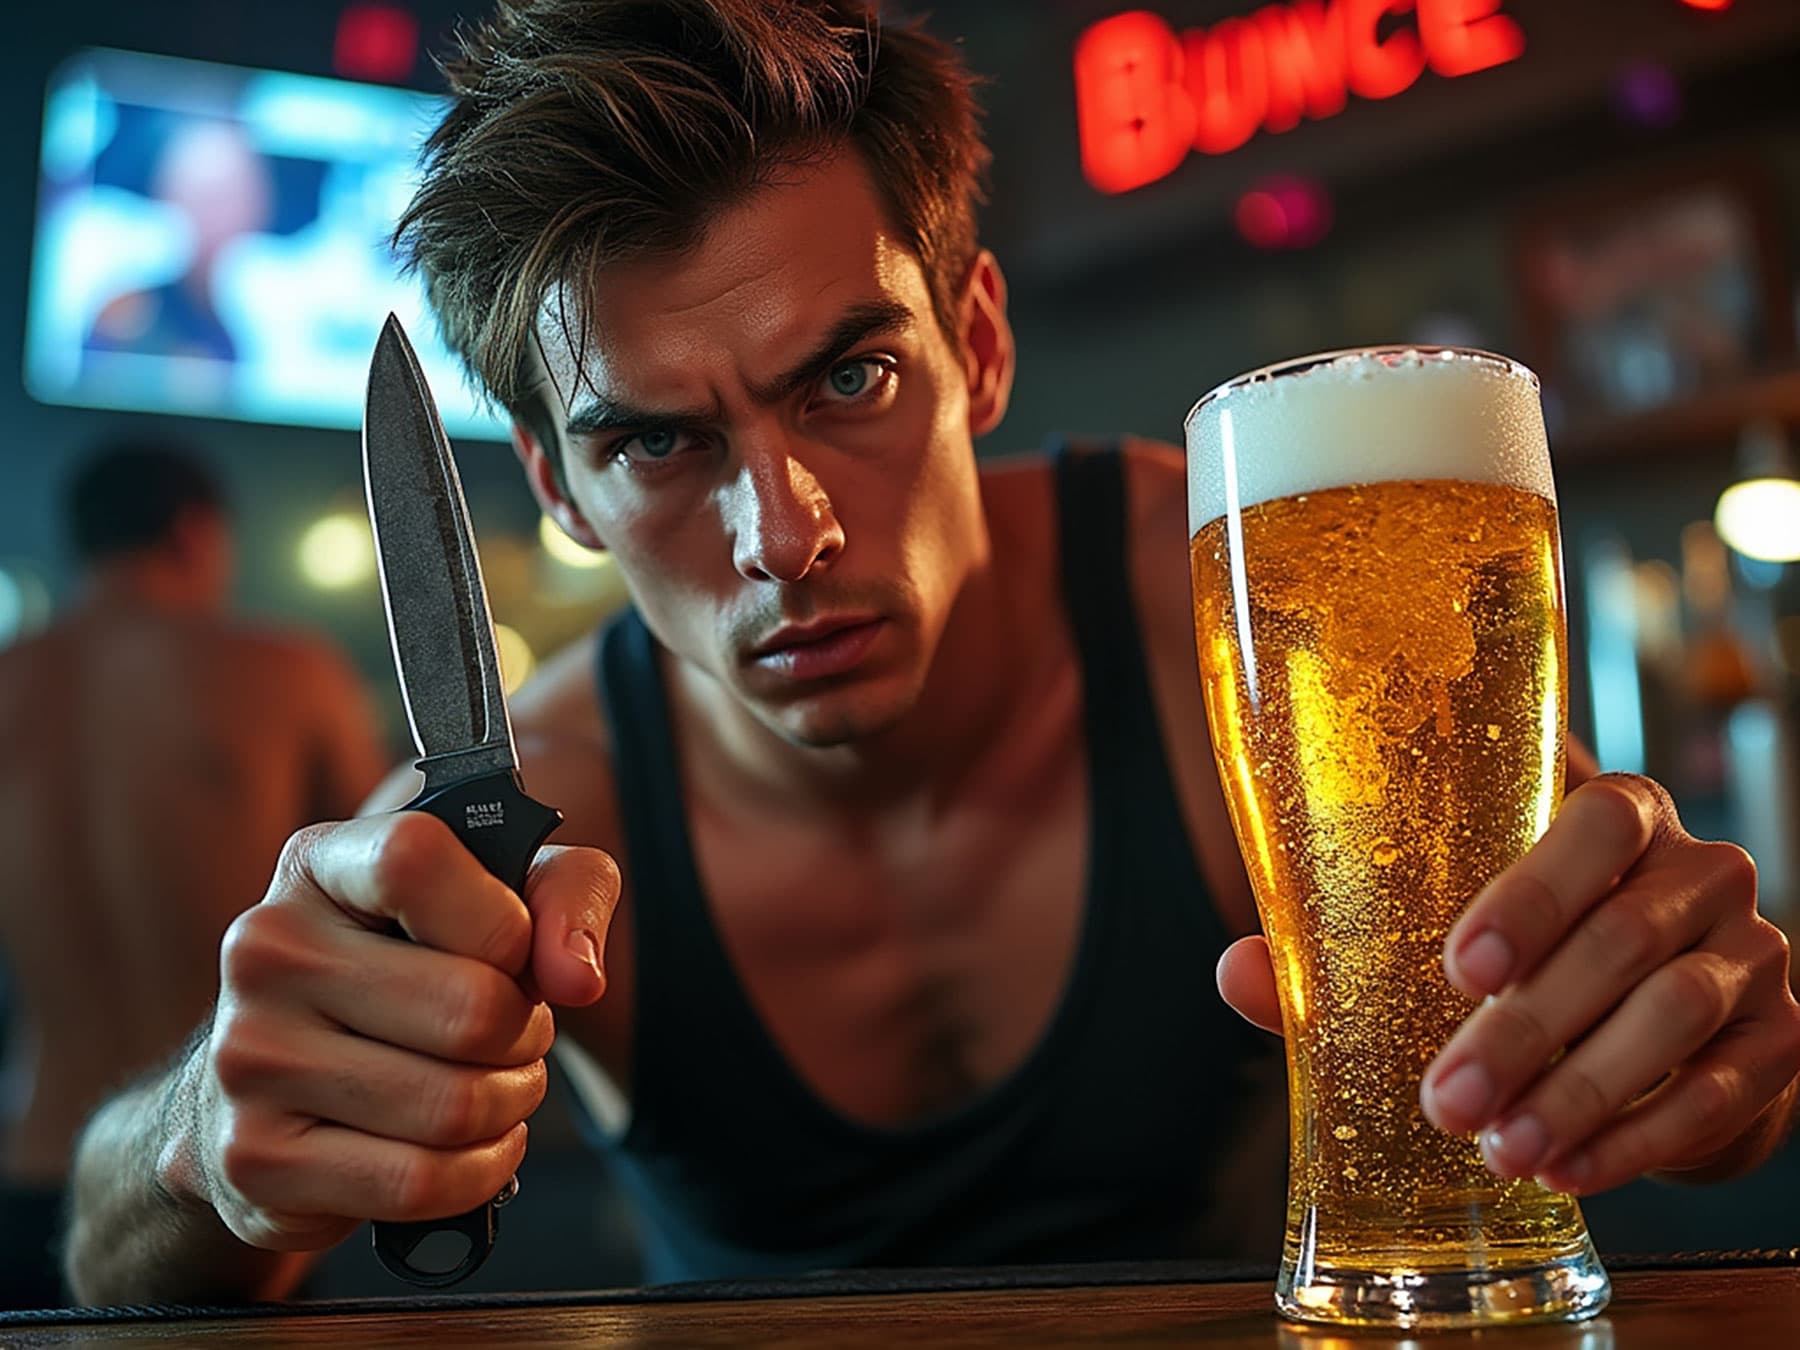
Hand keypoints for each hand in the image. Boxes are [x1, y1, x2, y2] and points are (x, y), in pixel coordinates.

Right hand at [160, 813, 618, 1250]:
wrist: (283, 1084)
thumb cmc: (417, 968)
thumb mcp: (503, 893)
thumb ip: (566, 894)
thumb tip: (579, 979)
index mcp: (318, 866)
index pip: (416, 861)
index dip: (501, 919)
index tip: (515, 954)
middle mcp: (265, 952)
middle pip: (470, 1008)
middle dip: (526, 1034)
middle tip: (518, 1035)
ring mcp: (247, 1058)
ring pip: (454, 1105)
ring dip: (510, 1104)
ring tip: (498, 1086)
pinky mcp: (255, 1159)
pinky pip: (418, 1181)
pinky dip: (479, 1172)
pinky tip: (474, 1148)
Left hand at [1217, 773, 1799, 1192]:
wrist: (1668, 1022)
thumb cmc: (1534, 955)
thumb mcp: (1452, 935)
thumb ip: (1348, 950)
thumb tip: (1237, 971)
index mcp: (1618, 813)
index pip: (1596, 819)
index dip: (1532, 891)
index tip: (1458, 966)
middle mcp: (1699, 868)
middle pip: (1622, 936)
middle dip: (1524, 1028)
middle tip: (1444, 1099)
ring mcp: (1752, 952)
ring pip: (1672, 1016)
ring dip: (1576, 1091)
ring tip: (1497, 1147)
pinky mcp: (1780, 1039)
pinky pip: (1718, 1091)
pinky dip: (1635, 1139)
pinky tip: (1566, 1171)